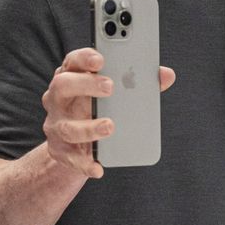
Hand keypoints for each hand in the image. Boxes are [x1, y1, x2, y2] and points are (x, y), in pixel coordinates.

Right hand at [40, 48, 175, 178]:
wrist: (77, 145)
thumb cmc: (100, 108)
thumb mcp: (117, 93)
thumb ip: (141, 82)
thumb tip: (167, 75)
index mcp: (72, 77)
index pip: (72, 61)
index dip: (84, 58)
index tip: (101, 59)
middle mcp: (58, 99)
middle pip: (62, 85)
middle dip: (85, 84)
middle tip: (110, 87)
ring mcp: (57, 125)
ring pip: (66, 125)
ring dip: (88, 127)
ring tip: (110, 126)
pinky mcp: (60, 150)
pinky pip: (71, 158)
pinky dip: (85, 163)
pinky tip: (99, 167)